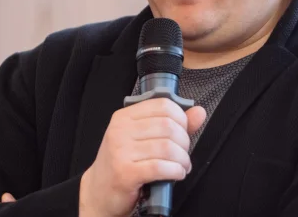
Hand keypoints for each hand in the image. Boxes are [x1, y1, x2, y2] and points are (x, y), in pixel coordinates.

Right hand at [80, 98, 206, 216]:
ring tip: (182, 166)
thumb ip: (173, 124)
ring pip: (167, 147)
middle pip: (168, 126)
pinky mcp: (125, 173)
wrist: (99, 192)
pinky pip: (160, 167)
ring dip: (182, 160)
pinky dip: (175, 171)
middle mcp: (120, 130)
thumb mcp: (144, 139)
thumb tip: (199, 112)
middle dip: (184, 142)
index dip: (181, 118)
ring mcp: (120, 151)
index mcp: (124, 117)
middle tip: (183, 154)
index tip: (184, 131)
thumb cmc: (123, 164)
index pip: (163, 105)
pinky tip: (176, 174)